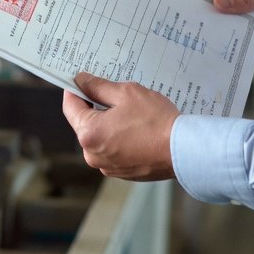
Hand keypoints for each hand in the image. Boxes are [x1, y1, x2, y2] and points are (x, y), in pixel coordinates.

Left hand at [62, 72, 178, 180]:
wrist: (183, 150)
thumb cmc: (156, 121)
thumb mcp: (126, 93)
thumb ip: (98, 87)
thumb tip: (81, 81)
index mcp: (89, 133)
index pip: (70, 106)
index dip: (74, 90)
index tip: (80, 81)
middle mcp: (92, 154)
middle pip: (84, 123)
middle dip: (95, 107)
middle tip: (114, 94)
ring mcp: (106, 166)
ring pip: (99, 137)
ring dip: (108, 123)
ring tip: (131, 113)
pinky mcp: (121, 173)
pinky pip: (112, 150)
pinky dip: (119, 138)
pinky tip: (137, 129)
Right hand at [206, 0, 253, 50]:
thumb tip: (217, 3)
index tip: (196, 8)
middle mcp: (247, 0)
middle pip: (221, 9)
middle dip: (212, 18)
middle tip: (202, 29)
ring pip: (232, 27)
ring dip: (229, 33)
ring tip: (222, 40)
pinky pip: (247, 42)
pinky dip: (245, 44)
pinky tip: (250, 43)